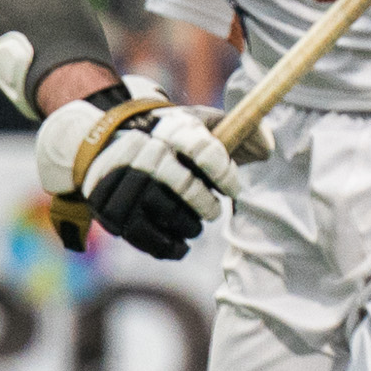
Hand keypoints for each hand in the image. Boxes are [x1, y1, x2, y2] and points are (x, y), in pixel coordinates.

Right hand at [35, 80, 242, 260]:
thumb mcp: (198, 124)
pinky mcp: (110, 207)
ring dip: (187, 225)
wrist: (102, 141)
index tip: (233, 188)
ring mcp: (125, 181)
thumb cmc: (167, 137)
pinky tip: (179, 246)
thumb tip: (267, 147)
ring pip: (165, 211)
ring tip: (193, 225)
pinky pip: (142, 235)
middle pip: (186, 185)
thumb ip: (236, 132)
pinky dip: (166, 246)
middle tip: (212, 210)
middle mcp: (146, 152)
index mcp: (171, 129)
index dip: (226, 173)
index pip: (206, 150)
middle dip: (206, 204)